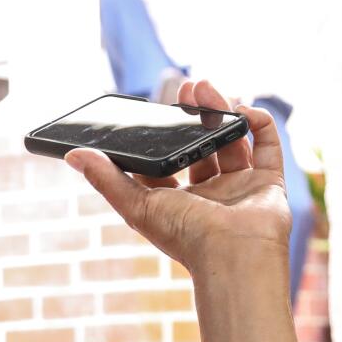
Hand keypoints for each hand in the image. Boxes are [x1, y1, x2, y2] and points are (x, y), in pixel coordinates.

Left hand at [65, 79, 290, 274]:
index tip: (161, 107)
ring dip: (221, 112)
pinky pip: (268, 148)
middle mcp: (211, 194)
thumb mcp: (136, 205)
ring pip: (232, 141)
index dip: (165, 134)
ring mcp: (242, 188)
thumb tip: (73, 155)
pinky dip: (260, 125)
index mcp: (180, 201)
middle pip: (203, 146)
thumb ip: (105, 178)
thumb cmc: (186, 237)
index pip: (170, 160)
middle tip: (188, 88)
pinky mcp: (269, 184)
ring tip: (207, 87)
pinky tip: (245, 110)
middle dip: (195, 115)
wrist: (235, 254)